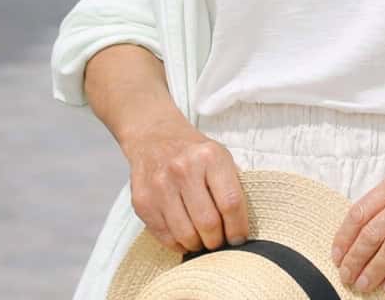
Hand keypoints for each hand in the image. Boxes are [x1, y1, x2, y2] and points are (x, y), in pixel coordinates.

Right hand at [122, 114, 249, 254]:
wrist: (154, 138)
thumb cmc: (193, 152)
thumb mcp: (220, 155)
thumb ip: (233, 185)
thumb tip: (242, 224)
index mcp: (210, 156)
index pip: (231, 202)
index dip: (237, 227)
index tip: (239, 238)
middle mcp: (184, 169)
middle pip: (208, 223)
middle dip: (217, 241)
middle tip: (220, 242)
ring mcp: (160, 186)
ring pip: (186, 235)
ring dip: (198, 245)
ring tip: (203, 240)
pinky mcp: (142, 202)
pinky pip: (165, 237)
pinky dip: (179, 244)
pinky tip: (185, 236)